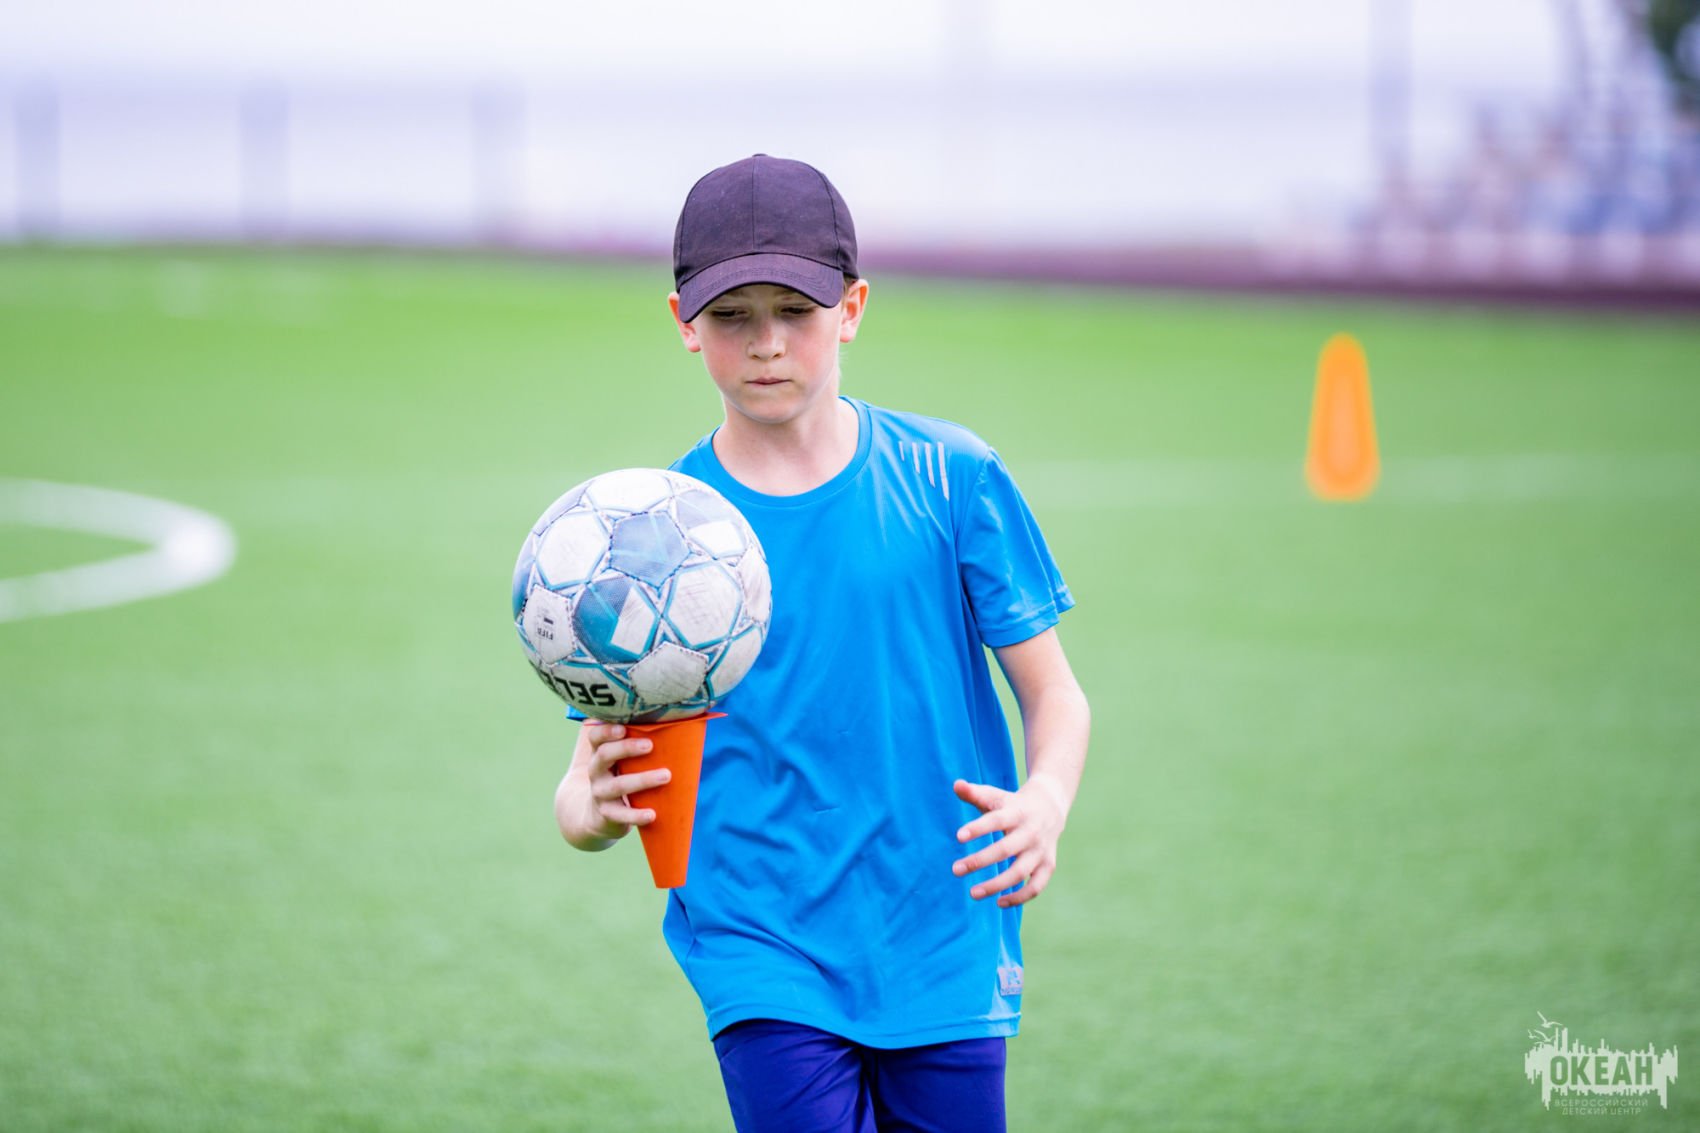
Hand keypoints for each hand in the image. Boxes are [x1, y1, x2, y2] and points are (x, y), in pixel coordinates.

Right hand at [555, 722, 671, 849]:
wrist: (598, 815)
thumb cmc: (619, 777)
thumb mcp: (621, 760)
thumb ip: (635, 741)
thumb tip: (676, 720)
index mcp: (600, 753)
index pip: (595, 737)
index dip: (606, 731)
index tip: (624, 728)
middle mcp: (596, 771)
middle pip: (604, 755)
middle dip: (626, 748)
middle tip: (650, 745)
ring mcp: (600, 793)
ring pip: (618, 785)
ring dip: (642, 779)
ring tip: (666, 776)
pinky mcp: (608, 814)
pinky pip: (621, 815)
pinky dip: (637, 815)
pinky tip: (652, 814)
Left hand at [950, 775, 1069, 907]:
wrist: (1050, 806)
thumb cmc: (1012, 804)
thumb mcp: (995, 796)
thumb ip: (974, 793)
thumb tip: (956, 784)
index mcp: (1017, 812)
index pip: (996, 820)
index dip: (978, 828)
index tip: (958, 836)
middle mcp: (1031, 832)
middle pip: (1005, 849)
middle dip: (979, 861)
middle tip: (955, 870)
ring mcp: (1041, 851)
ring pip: (1020, 872)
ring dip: (997, 885)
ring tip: (972, 893)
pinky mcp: (1048, 865)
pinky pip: (1036, 886)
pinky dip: (1020, 897)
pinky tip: (999, 903)